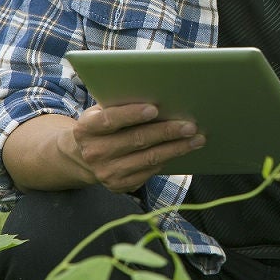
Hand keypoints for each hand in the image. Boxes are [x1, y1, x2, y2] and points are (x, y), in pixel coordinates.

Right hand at [71, 103, 204, 191]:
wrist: (83, 157)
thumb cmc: (101, 127)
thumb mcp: (101, 112)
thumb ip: (120, 105)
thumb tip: (158, 94)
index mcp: (86, 128)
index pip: (110, 120)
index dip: (132, 114)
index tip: (155, 108)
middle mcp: (94, 152)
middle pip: (137, 140)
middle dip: (167, 132)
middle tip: (190, 126)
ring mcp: (106, 172)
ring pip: (148, 159)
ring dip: (176, 148)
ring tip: (196, 139)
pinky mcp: (119, 185)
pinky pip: (149, 171)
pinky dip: (168, 159)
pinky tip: (182, 150)